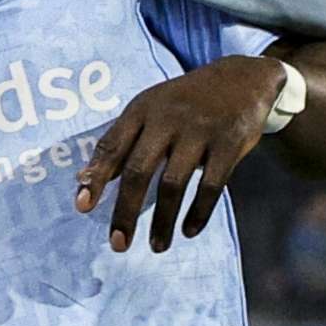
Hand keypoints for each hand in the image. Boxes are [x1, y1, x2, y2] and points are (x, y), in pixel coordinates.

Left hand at [76, 57, 288, 253]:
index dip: (96, 178)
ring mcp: (199, 131)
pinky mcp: (229, 143)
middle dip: (126, 211)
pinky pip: (211, 185)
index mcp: (142, 109)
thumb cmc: (186, 101)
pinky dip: (198, 212)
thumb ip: (122, 141)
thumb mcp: (151, 108)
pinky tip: (188, 230)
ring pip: (174, 184)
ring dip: (163, 221)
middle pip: (140, 170)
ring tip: (157, 246)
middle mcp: (167, 118)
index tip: (82, 208)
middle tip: (118, 244)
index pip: (112, 146)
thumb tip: (85, 179)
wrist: (242, 78)